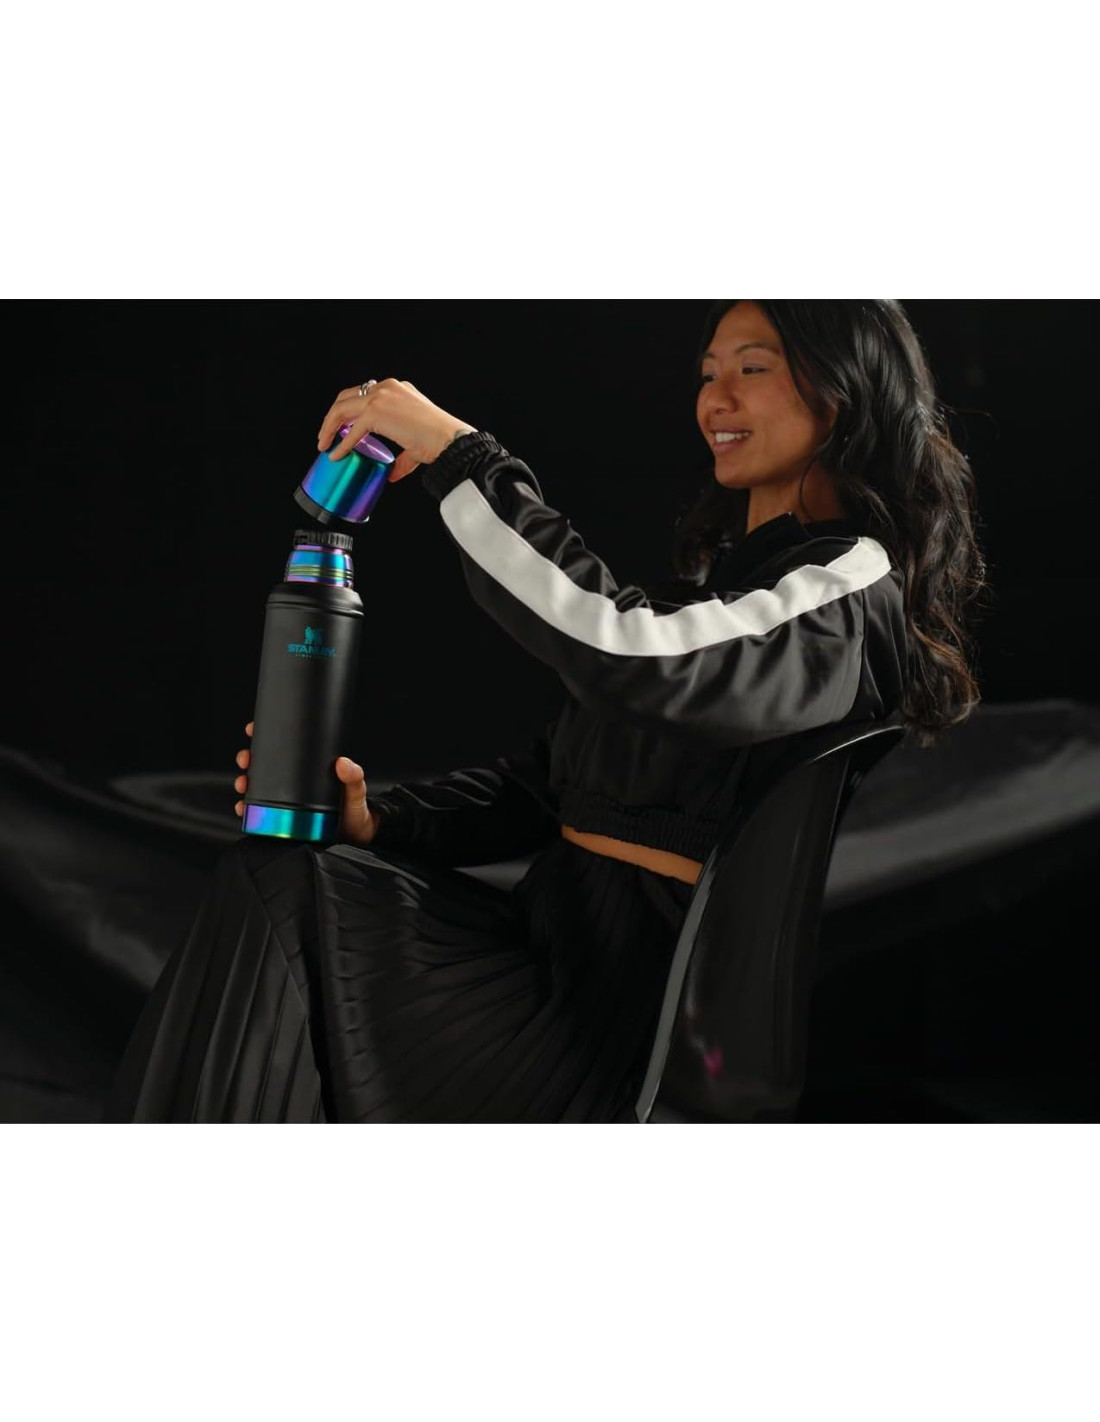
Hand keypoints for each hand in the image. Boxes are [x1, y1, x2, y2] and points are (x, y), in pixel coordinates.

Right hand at [234, 723, 379, 846]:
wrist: (356, 838)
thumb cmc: (356, 811)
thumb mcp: (355, 791)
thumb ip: (353, 777)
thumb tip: (343, 763)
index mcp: (309, 769)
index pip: (285, 747)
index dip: (266, 735)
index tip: (253, 729)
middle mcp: (295, 782)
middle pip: (265, 765)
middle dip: (249, 759)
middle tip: (246, 759)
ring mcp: (287, 800)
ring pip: (257, 786)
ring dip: (244, 782)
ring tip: (243, 784)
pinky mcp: (282, 819)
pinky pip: (259, 812)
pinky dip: (247, 809)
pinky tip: (242, 808)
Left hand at [315, 377, 475, 482]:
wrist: (448, 439)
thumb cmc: (439, 439)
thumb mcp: (414, 444)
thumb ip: (401, 458)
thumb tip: (392, 473)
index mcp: (397, 390)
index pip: (365, 393)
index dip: (349, 409)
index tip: (342, 425)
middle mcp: (387, 388)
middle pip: (347, 397)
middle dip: (333, 416)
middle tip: (326, 435)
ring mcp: (381, 397)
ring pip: (342, 408)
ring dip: (329, 426)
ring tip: (324, 443)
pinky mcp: (376, 412)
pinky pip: (351, 429)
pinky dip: (341, 443)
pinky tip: (336, 454)